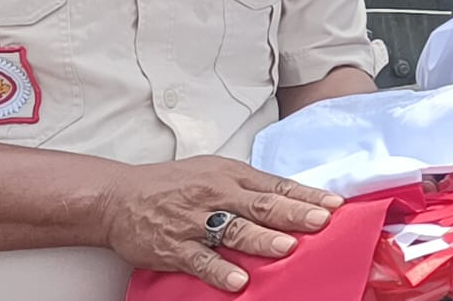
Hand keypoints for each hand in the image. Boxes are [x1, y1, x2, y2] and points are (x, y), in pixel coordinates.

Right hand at [99, 156, 342, 291]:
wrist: (118, 198)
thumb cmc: (173, 184)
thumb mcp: (215, 172)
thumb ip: (249, 186)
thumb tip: (291, 198)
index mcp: (230, 175)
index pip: (276, 185)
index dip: (306, 196)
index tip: (334, 204)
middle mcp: (215, 195)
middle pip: (260, 205)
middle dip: (293, 214)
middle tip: (321, 221)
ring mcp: (194, 222)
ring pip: (233, 230)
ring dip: (261, 239)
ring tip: (287, 247)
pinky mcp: (172, 247)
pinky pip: (199, 260)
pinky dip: (219, 270)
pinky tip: (239, 280)